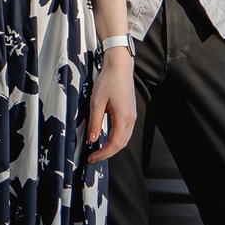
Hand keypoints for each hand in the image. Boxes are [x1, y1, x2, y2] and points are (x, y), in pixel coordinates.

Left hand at [87, 46, 136, 162]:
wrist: (120, 66)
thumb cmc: (108, 80)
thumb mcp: (96, 102)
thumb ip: (94, 123)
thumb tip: (92, 140)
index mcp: (123, 117)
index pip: (114, 144)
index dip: (103, 154)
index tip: (92, 158)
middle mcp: (131, 119)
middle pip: (121, 144)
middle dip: (108, 153)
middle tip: (93, 157)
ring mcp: (132, 115)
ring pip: (124, 139)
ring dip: (113, 147)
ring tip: (99, 150)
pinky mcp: (130, 112)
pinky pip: (125, 131)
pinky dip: (117, 139)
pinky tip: (107, 138)